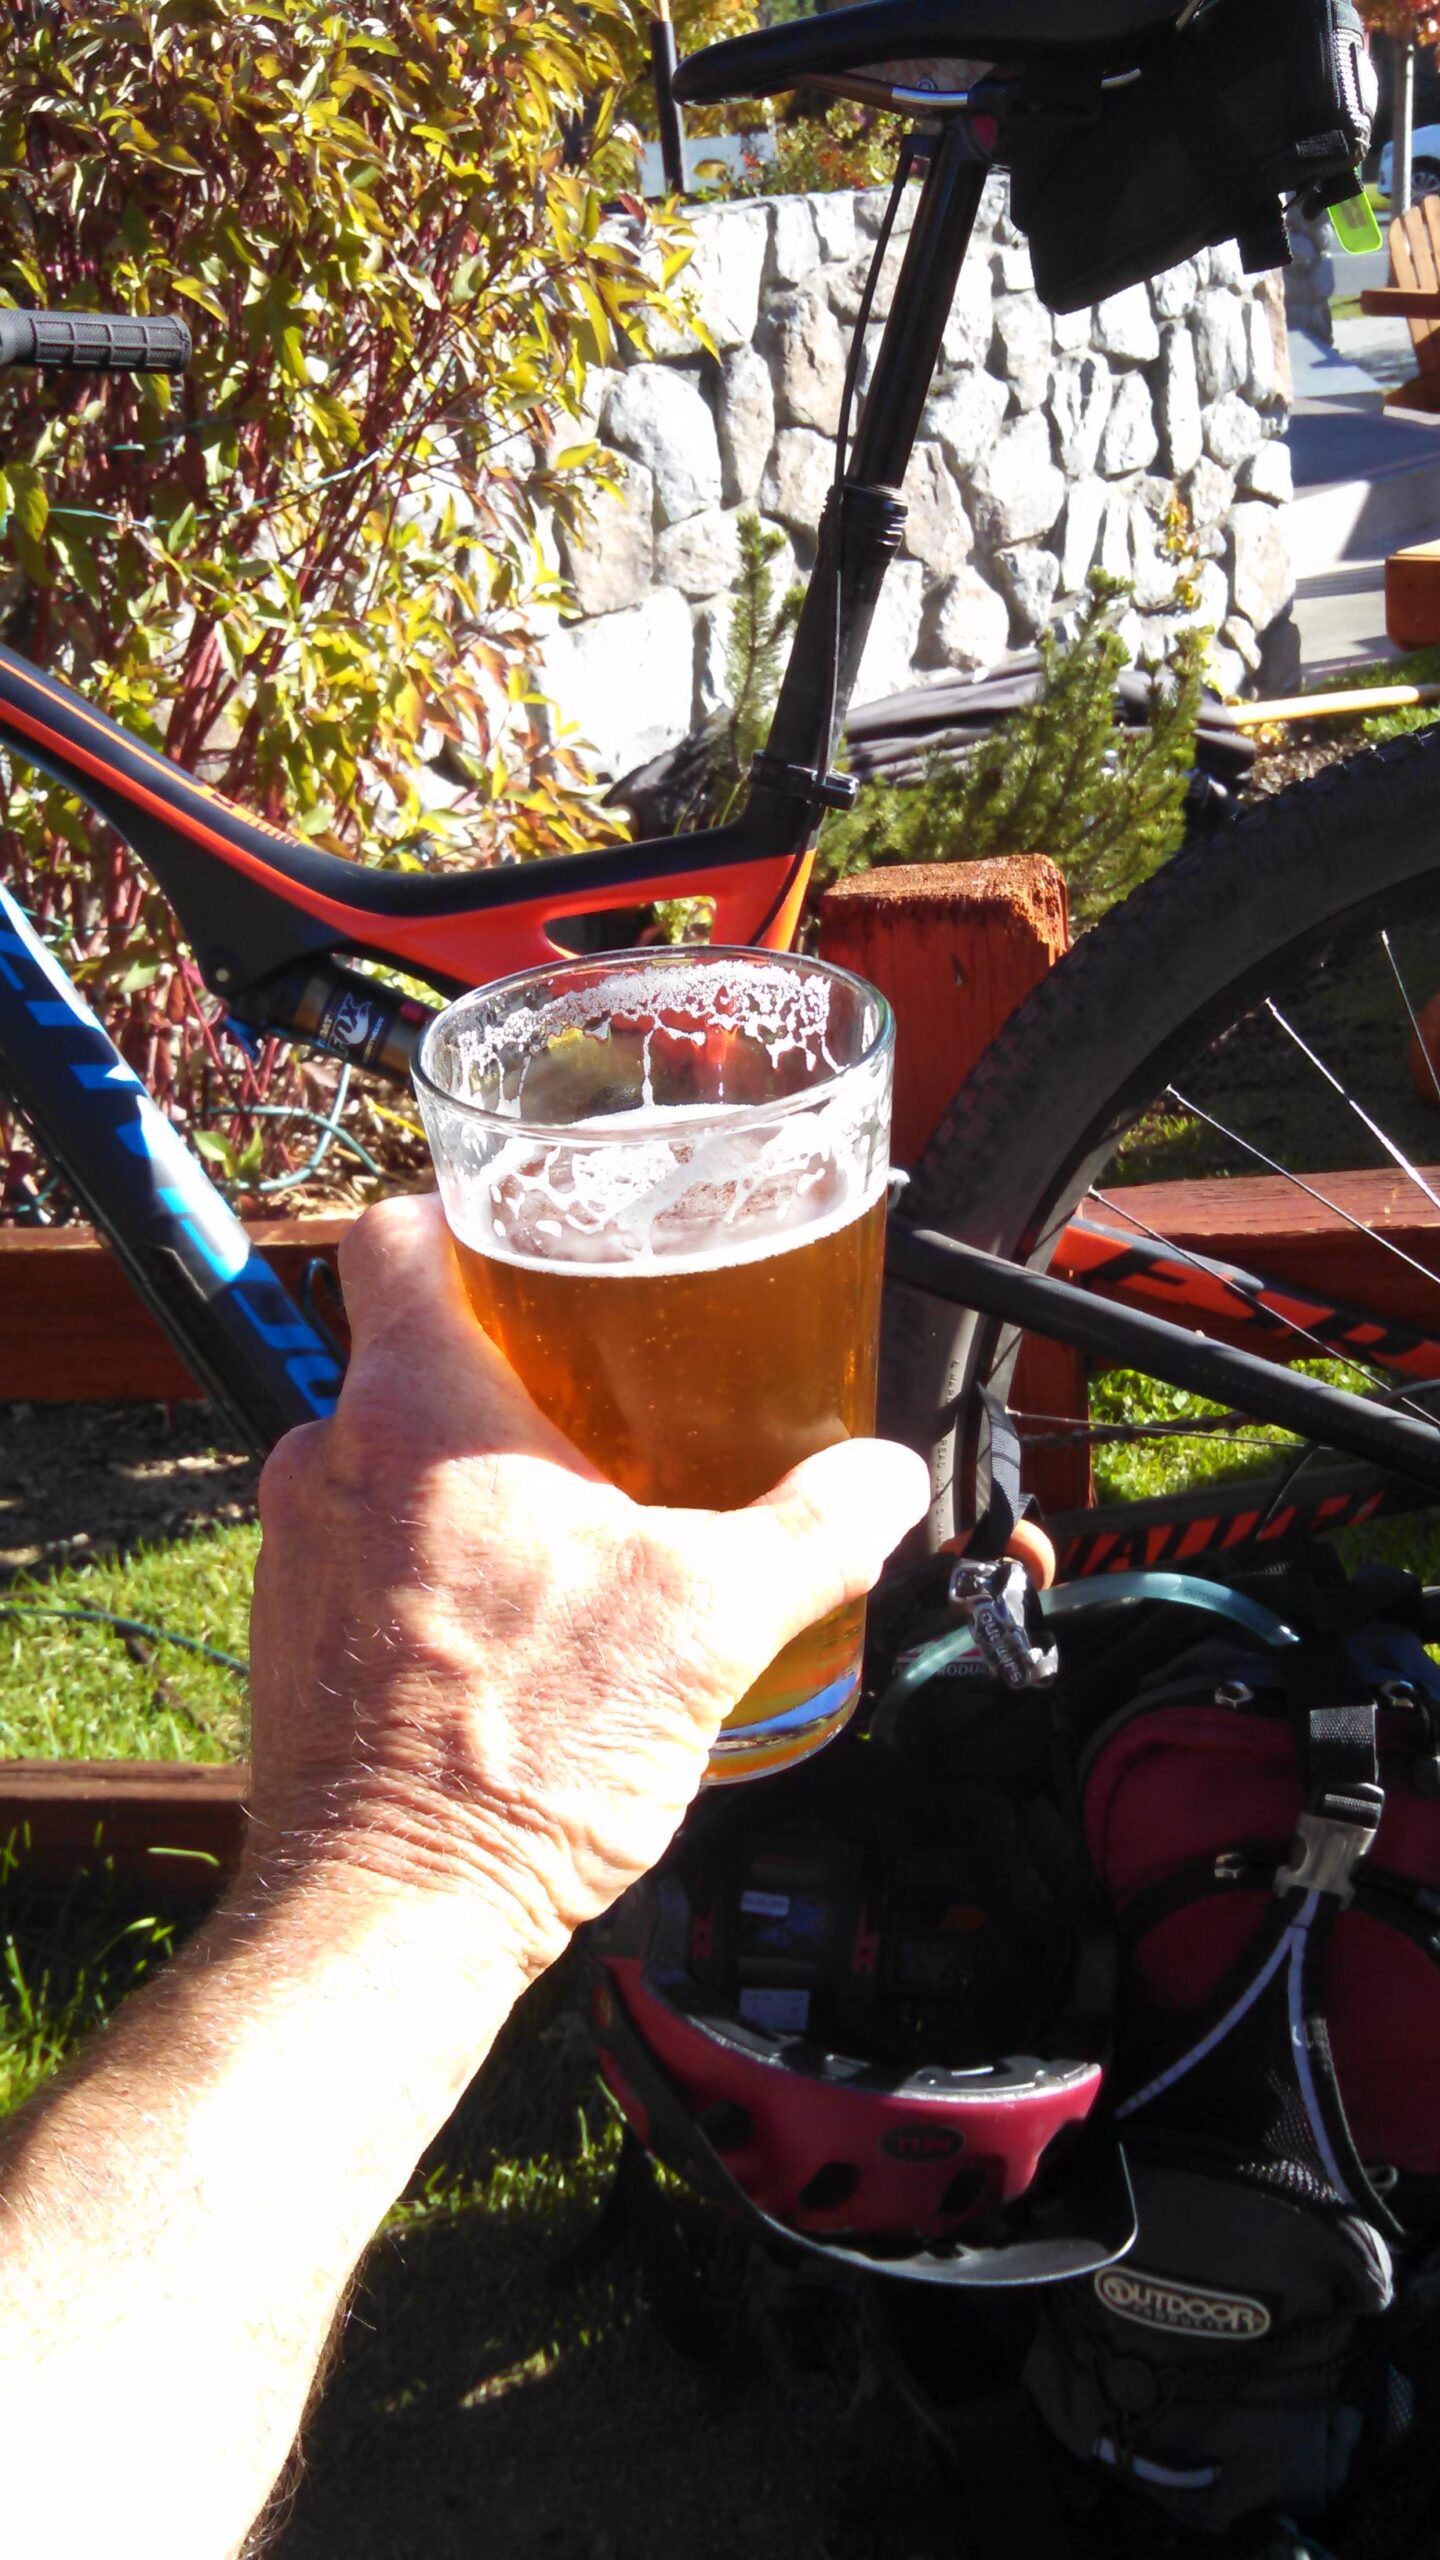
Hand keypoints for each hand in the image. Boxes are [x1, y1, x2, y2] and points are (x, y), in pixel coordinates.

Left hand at [247, 1193, 927, 1973]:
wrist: (393, 1913)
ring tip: (577, 1518)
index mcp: (419, 1407)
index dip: (465, 1215)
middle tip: (608, 1392)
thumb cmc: (524, 1754)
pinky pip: (362, 1549)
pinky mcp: (290, 1634)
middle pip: (410, 1351)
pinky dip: (429, 1558)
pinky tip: (518, 1617)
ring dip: (470, 1472)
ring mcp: (295, 1547)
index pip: (399, 1235)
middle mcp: (329, 1456)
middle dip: (508, 1365)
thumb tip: (884, 1479)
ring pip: (387, 1457)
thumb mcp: (710, 1620)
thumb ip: (812, 1530)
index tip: (534, 1235)